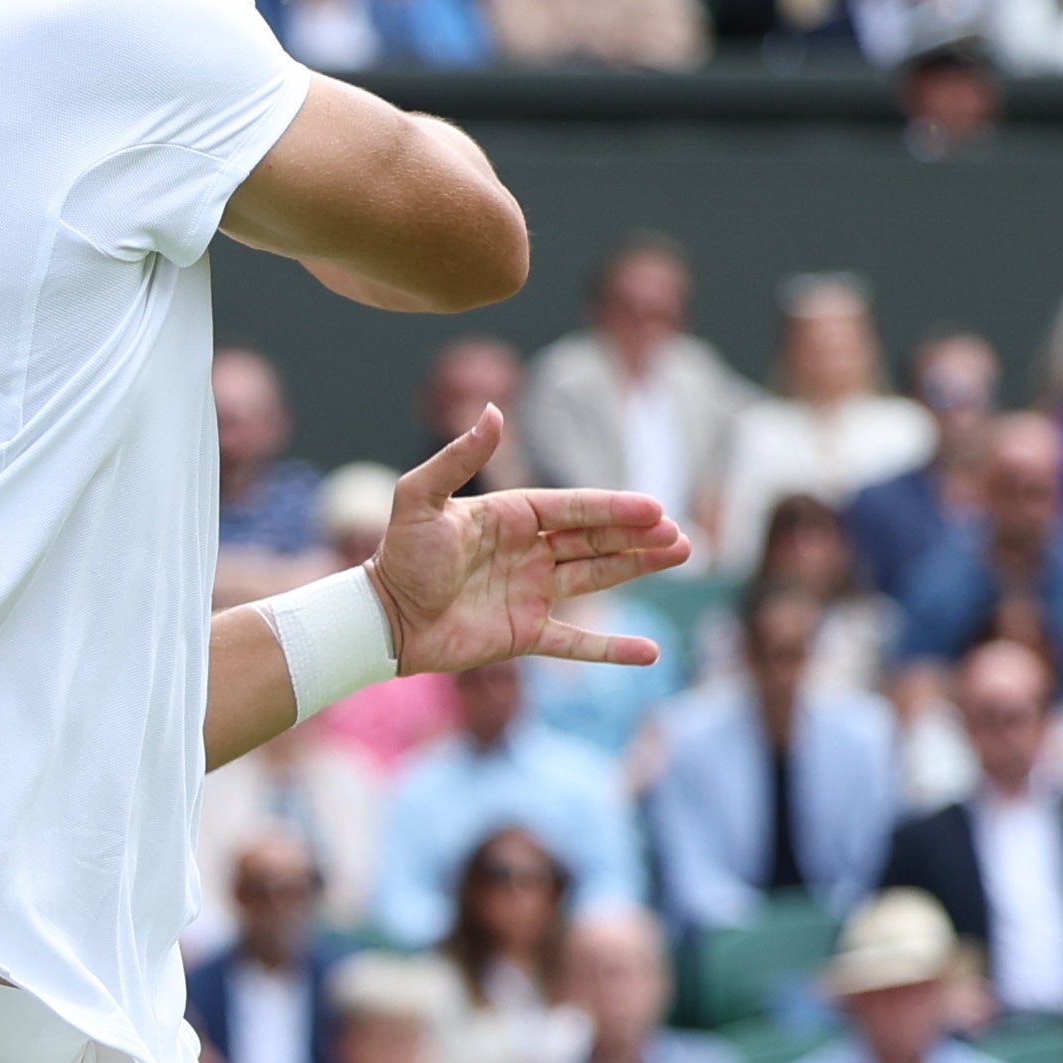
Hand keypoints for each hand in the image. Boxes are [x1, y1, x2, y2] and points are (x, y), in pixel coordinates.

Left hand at [372, 406, 691, 679]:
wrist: (381, 619)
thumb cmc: (397, 556)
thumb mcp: (420, 497)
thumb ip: (459, 456)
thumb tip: (493, 410)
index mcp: (510, 516)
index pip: (573, 509)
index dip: (614, 508)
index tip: (654, 508)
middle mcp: (527, 552)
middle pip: (595, 540)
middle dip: (638, 536)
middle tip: (680, 535)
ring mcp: (530, 593)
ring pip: (597, 577)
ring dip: (638, 568)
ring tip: (681, 554)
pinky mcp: (524, 634)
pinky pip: (576, 642)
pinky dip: (611, 649)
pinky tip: (650, 652)